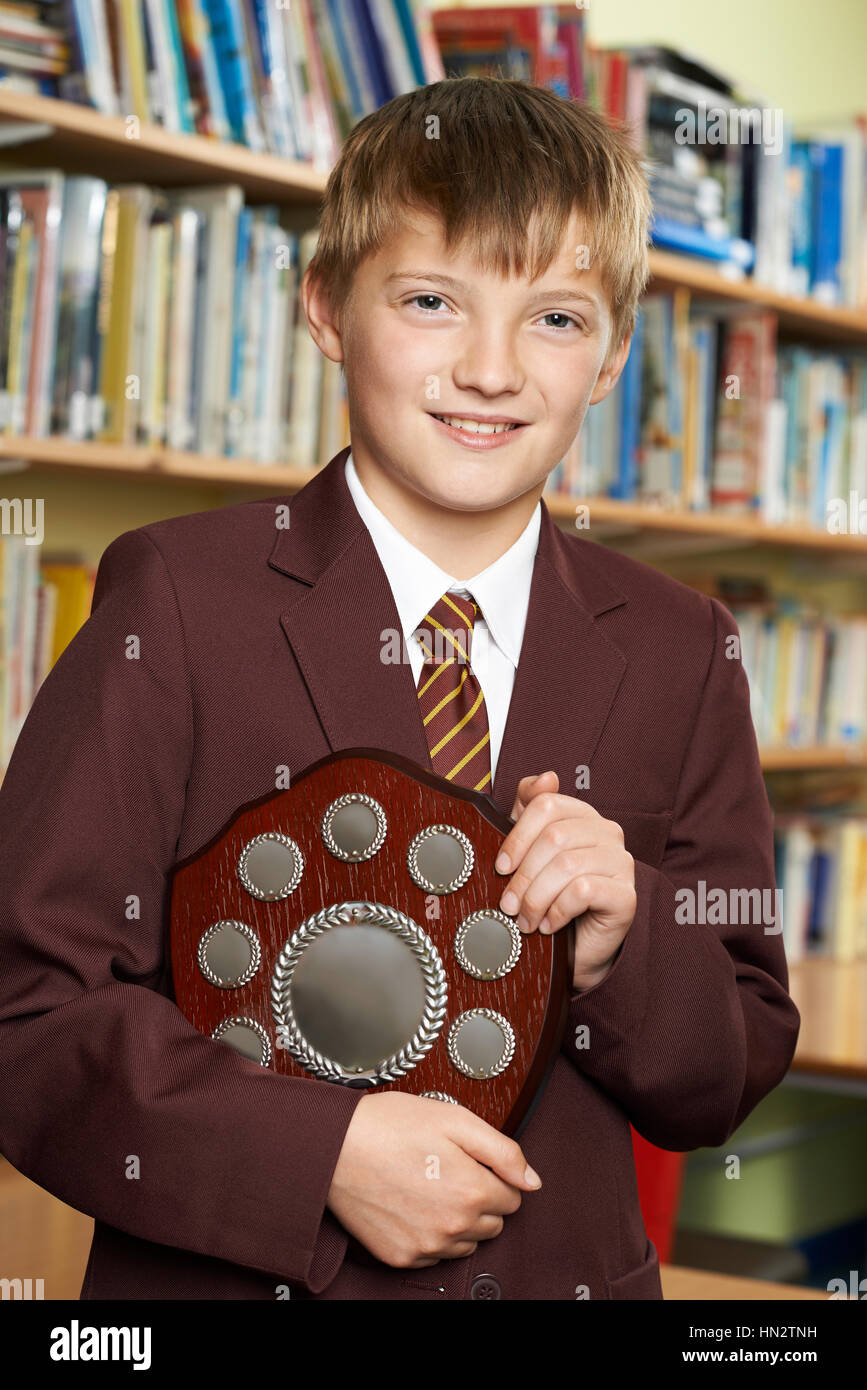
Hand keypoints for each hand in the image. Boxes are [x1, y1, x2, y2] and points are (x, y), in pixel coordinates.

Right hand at [326, 1091, 540, 1267]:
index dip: (495, 1175)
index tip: (471, 1161)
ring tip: (430, 1185)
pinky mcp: (400, 1257)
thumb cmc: (391, 1126)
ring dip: (459, 1220)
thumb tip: (533, 1181)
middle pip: (492, 1223)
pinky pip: (435, 1255)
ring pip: (466, 1242)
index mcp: (472, 1192)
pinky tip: (413, 1205)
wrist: (334, 1146)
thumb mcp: (455, 1120)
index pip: (513, 1198)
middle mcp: (453, 1228)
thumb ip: (503, 1151)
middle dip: (480, 1198)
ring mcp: (426, 1247)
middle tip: (449, 1169)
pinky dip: (431, 1235)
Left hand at [494, 770, 635, 991]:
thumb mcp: (531, 852)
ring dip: (537, 898)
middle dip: (523, 875)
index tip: (500, 867)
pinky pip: (584, 891)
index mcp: (583, 816)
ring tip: (525, 920)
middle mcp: (608, 833)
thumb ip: (530, 811)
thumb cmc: (552, 897)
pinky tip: (549, 925)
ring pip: (568, 865)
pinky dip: (557, 910)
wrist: (577, 948)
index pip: (547, 804)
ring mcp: (622, 862)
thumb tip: (546, 777)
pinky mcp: (626, 895)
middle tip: (508, 904)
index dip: (518, 835)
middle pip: (555, 837)